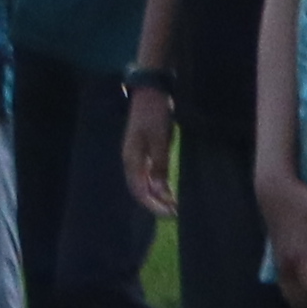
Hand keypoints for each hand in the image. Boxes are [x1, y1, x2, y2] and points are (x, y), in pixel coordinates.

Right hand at [120, 79, 178, 215]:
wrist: (151, 93)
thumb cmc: (155, 116)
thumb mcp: (160, 141)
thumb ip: (159, 166)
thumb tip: (161, 192)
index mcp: (131, 159)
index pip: (139, 190)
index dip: (154, 204)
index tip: (171, 213)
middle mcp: (131, 161)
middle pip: (140, 189)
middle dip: (156, 203)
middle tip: (175, 213)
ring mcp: (137, 156)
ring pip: (144, 183)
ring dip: (157, 196)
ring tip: (174, 205)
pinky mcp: (145, 151)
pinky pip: (149, 175)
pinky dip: (158, 185)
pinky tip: (168, 190)